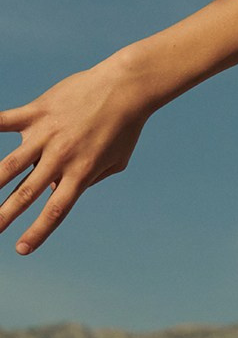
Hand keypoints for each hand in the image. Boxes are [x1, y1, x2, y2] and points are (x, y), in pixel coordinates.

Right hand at [0, 54, 150, 251]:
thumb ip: (88, 180)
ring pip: (10, 164)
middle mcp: (60, 158)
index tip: (21, 249)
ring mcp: (46, 134)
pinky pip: (4, 120)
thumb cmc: (124, 128)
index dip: (37, 232)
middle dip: (5, 214)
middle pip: (27, 193)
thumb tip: (55, 190)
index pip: (55, 211)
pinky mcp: (37, 112)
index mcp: (80, 175)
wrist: (126, 89)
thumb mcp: (114, 163)